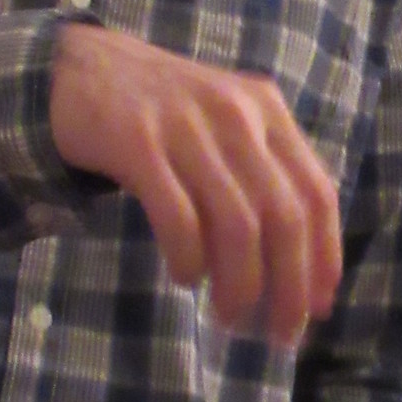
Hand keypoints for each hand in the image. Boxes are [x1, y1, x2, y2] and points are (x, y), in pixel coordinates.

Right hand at [50, 25, 342, 342]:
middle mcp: (236, 113)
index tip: (318, 308)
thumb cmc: (161, 114)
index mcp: (267, 110)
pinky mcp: (137, 140)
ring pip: (237, 224)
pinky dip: (190, 259)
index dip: (324, 257)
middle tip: (278, 333)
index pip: (317, 193)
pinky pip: (179, 217)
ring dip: (239, 284)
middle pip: (283, 217)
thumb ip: (261, 174)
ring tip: (229, 317)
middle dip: (288, 287)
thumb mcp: (224, 124)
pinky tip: (186, 279)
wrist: (77, 68)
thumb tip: (298, 268)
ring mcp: (187, 125)